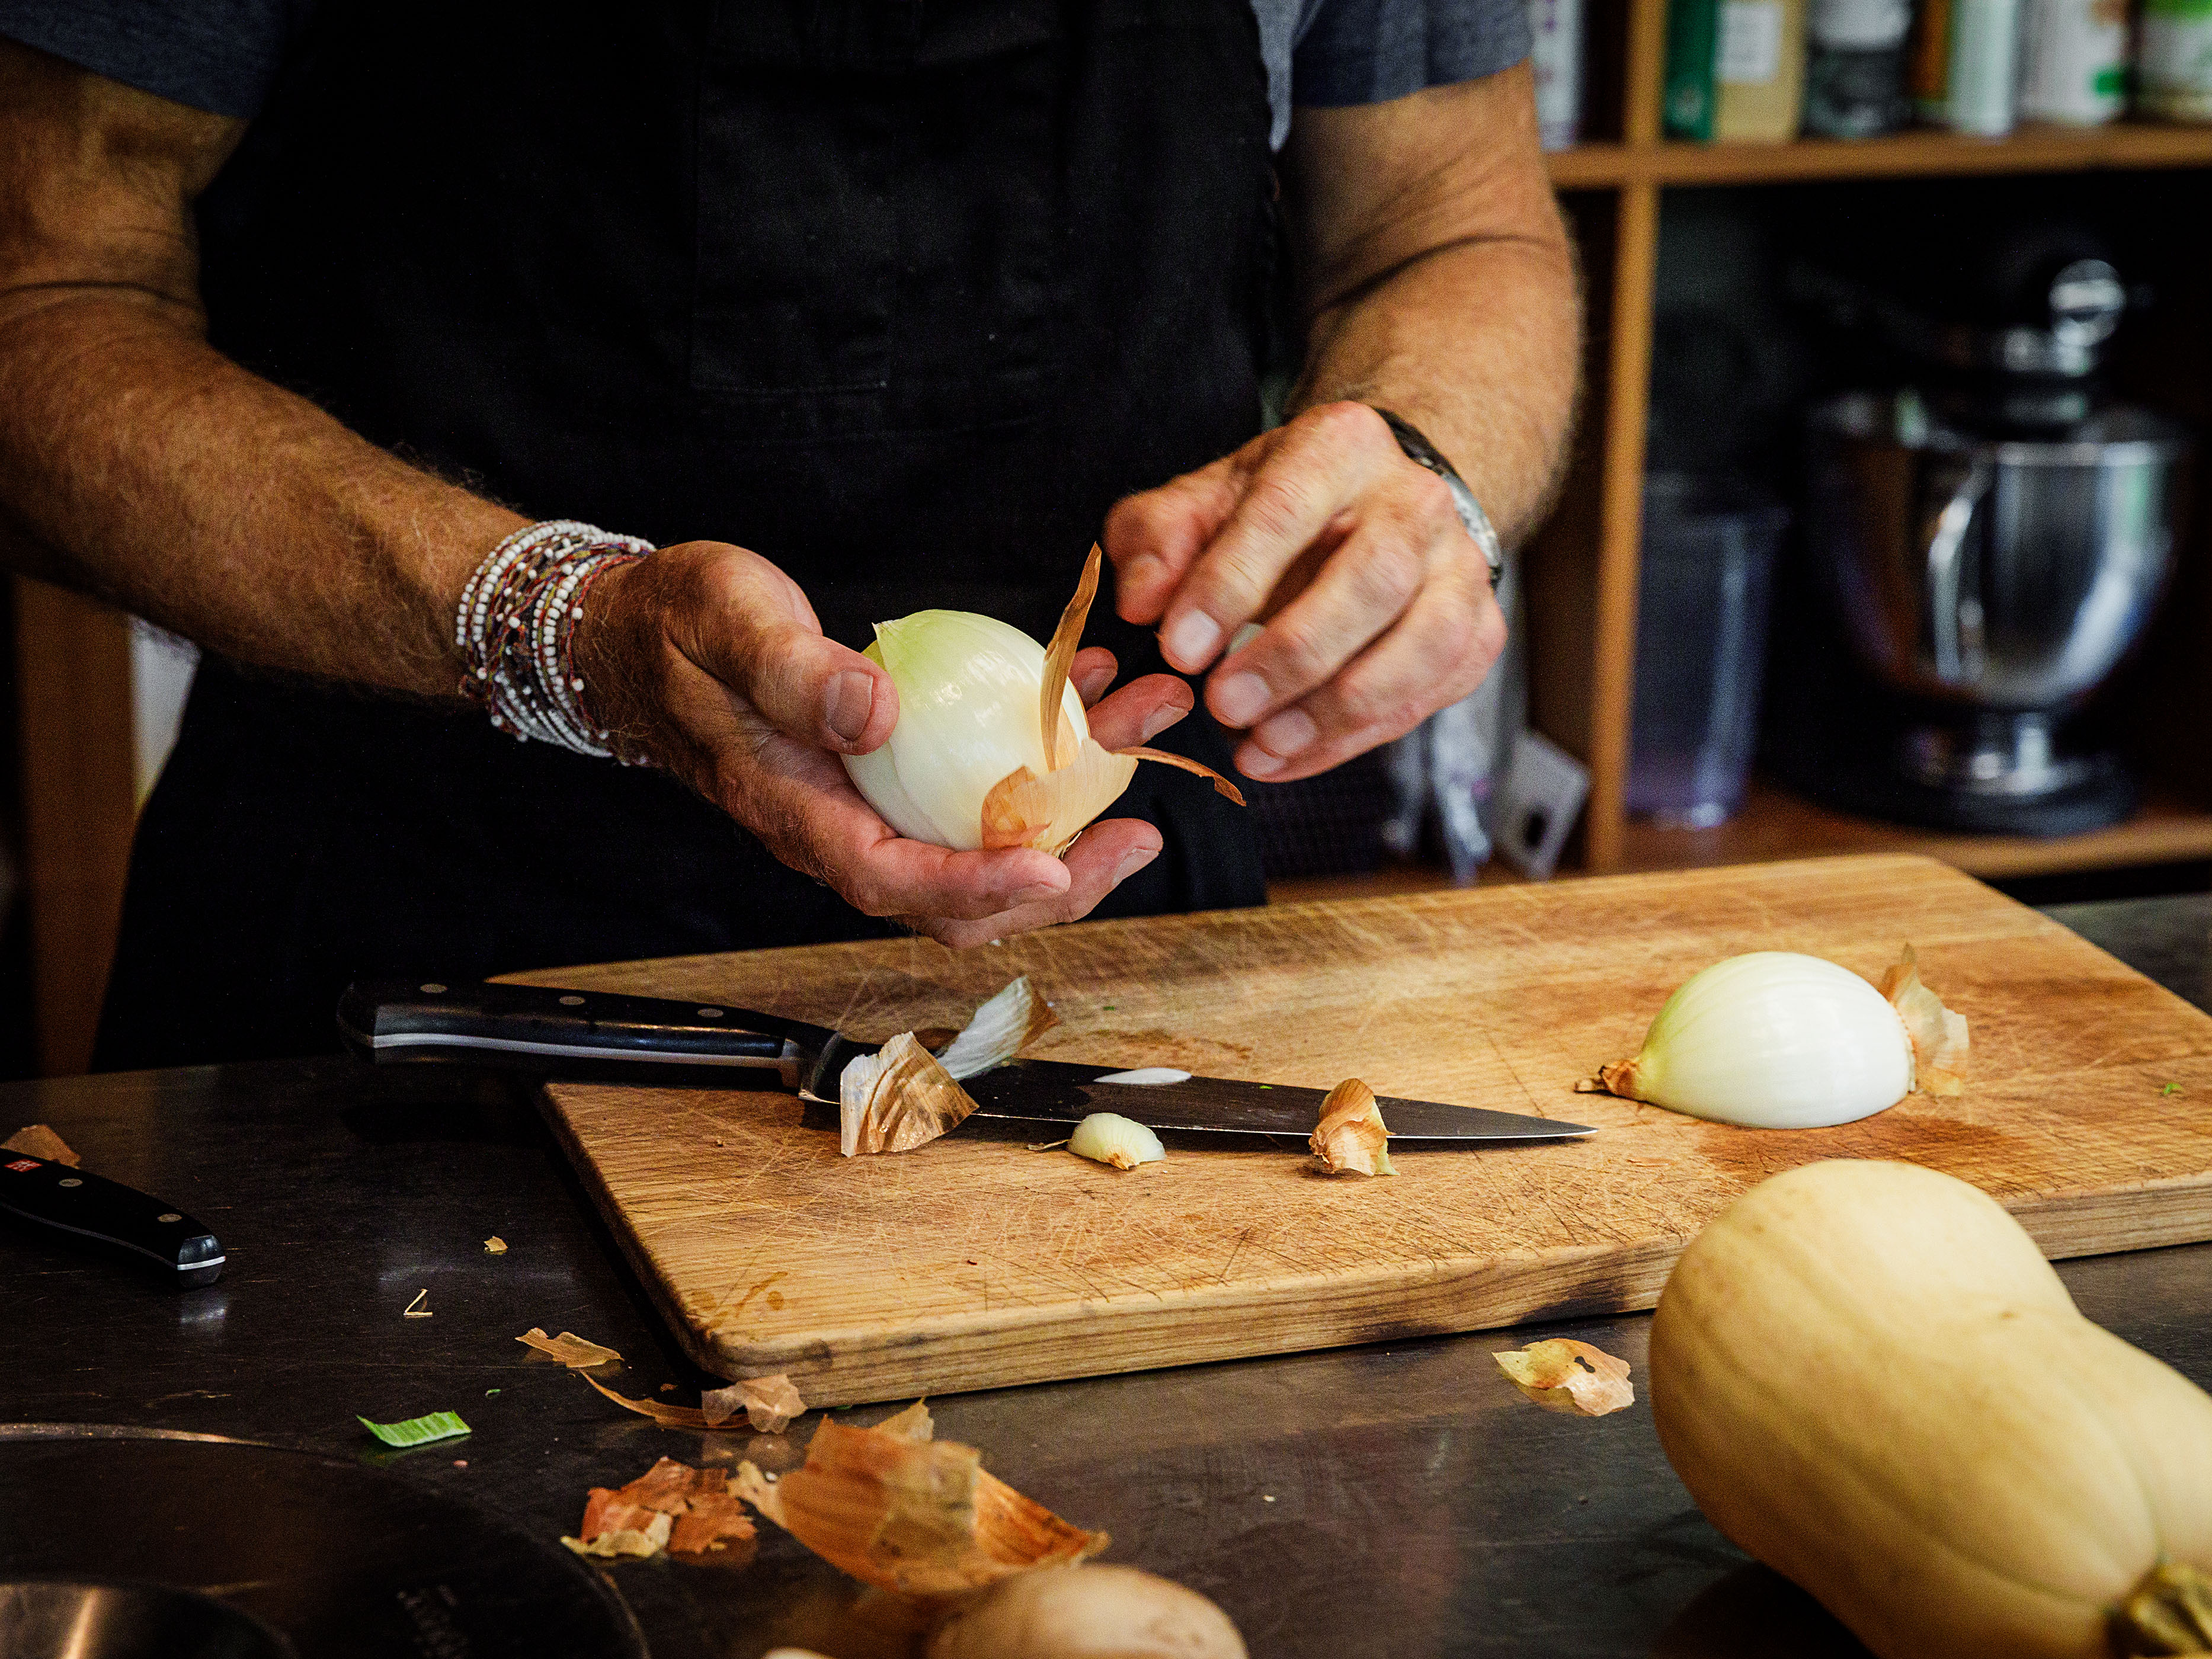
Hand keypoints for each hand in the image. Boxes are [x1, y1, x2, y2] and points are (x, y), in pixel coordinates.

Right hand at [572, 542, 1193, 945]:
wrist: (641, 639)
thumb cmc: (677, 630)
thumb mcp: (726, 627)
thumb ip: (793, 673)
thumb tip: (876, 711)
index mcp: (799, 815)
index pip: (896, 881)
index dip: (980, 887)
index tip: (1058, 866)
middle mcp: (845, 829)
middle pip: (962, 899)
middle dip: (1062, 881)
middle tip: (1140, 833)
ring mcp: (875, 807)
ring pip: (987, 843)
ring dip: (1075, 805)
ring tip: (1143, 740)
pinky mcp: (899, 774)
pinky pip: (981, 786)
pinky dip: (1043, 750)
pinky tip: (1089, 689)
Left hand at [1104, 400, 1505, 782]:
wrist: (1371, 508)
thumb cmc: (1275, 509)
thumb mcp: (1201, 502)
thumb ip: (1157, 541)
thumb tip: (1141, 602)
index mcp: (1340, 447)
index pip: (1287, 511)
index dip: (1231, 584)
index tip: (1179, 648)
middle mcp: (1416, 501)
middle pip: (1374, 579)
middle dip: (1295, 654)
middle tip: (1225, 704)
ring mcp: (1458, 569)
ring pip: (1424, 644)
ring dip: (1339, 709)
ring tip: (1262, 745)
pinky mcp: (1478, 631)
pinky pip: (1430, 695)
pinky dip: (1356, 739)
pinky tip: (1289, 757)